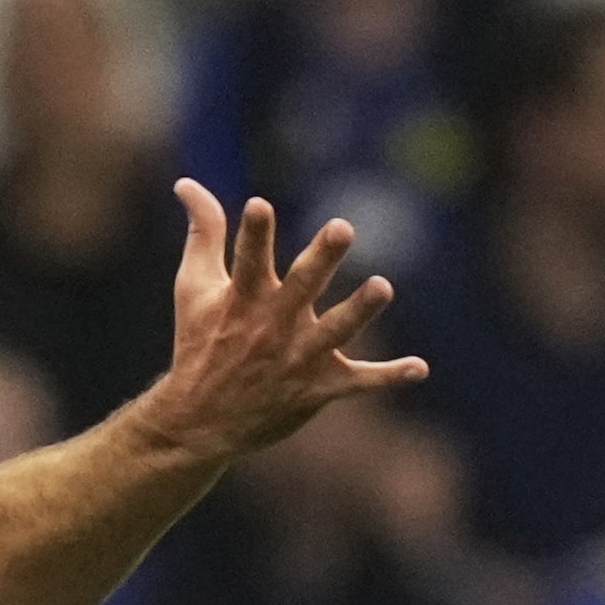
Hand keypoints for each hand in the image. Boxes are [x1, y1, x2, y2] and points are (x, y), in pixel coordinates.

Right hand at [140, 182, 426, 463]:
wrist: (200, 422)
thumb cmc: (200, 344)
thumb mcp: (194, 287)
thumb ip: (203, 232)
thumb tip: (186, 182)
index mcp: (243, 299)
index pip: (249, 259)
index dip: (254, 233)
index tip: (259, 205)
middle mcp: (273, 326)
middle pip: (302, 286)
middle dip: (322, 258)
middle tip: (341, 228)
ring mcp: (297, 359)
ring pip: (334, 332)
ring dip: (359, 311)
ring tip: (382, 287)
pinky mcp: (317, 388)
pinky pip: (359, 383)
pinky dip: (388, 377)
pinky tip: (419, 368)